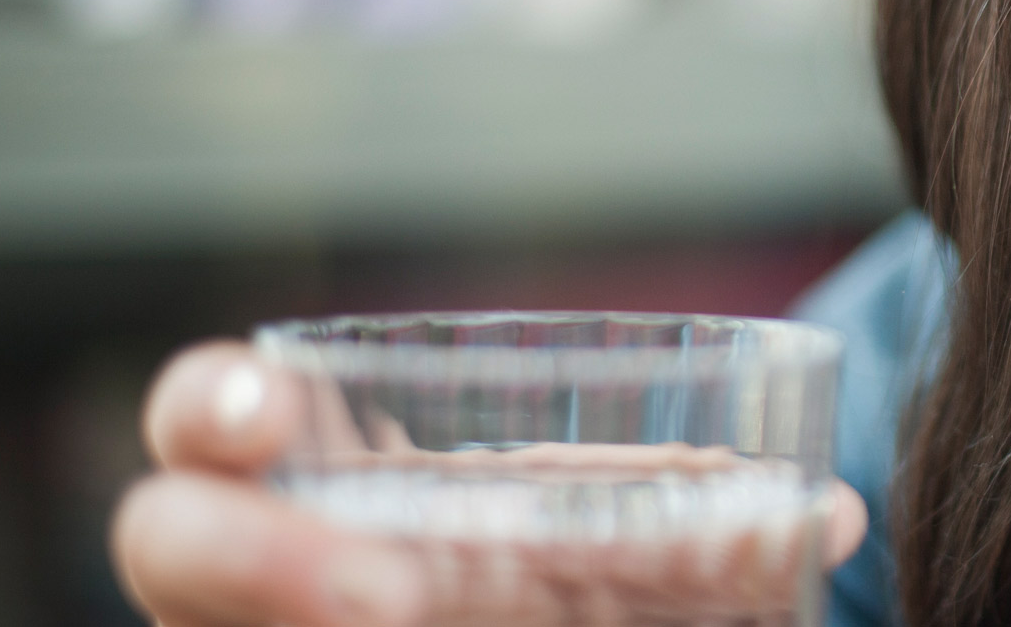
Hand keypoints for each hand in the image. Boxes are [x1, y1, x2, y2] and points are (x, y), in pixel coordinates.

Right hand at [110, 341, 869, 626]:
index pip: (205, 422)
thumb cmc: (551, 574)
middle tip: (392, 592)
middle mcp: (258, 575)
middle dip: (252, 561)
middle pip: (171, 552)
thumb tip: (839, 514)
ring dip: (298, 621)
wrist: (539, 621)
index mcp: (313, 477)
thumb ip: (699, 521)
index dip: (215, 405)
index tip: (270, 410)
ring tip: (417, 619)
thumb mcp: (608, 533)